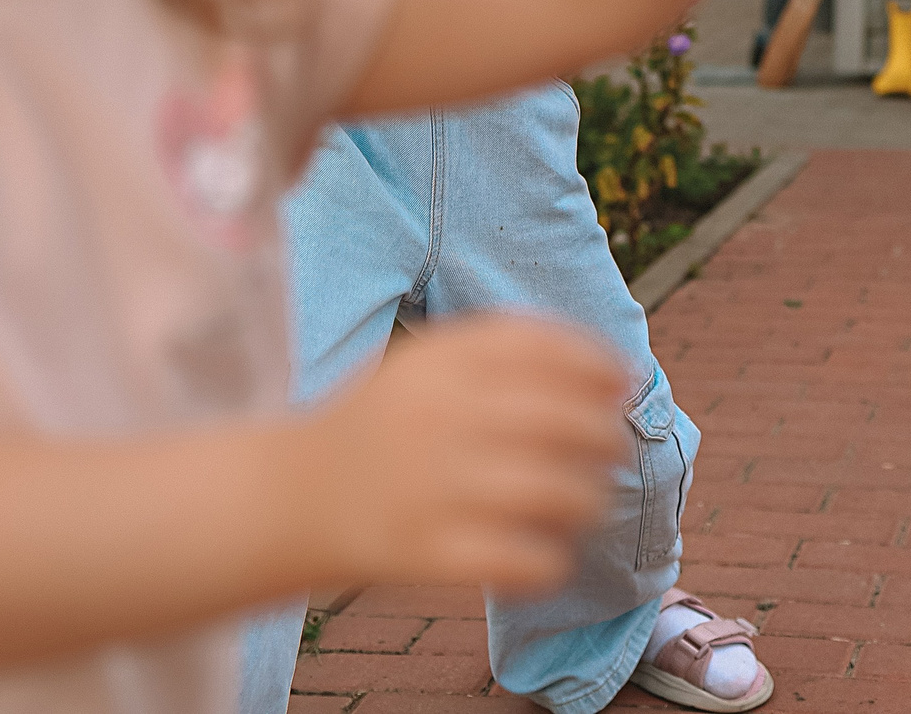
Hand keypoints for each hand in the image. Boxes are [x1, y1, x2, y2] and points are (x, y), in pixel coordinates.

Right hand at [291, 315, 625, 596]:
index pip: (550, 348)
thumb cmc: (382, 427)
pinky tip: (542, 554)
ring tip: (581, 506)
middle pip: (570, 421)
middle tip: (609, 454)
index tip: (622, 386)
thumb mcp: (428, 364)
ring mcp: (432, 486)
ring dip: (589, 502)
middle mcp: (440, 416)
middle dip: (608, 439)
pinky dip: (550, 561)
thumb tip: (617, 371)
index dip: (601, 366)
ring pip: (561, 493)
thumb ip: (509, 351)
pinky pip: (527, 560)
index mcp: (441, 360)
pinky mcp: (426, 552)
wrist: (288, 498)